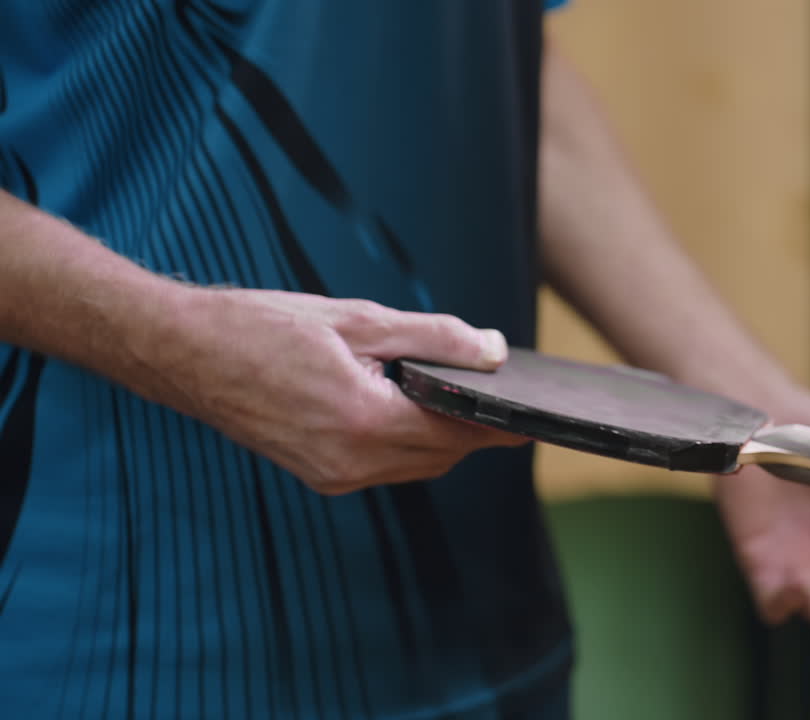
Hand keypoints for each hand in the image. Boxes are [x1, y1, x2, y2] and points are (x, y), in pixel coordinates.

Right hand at [135, 287, 525, 494]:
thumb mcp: (359, 319)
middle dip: (475, 430)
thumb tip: (492, 350)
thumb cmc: (263, 327)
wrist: (185, 352)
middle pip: (443, 455)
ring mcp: (332, 475)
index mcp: (364, 420)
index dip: (500, 424)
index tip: (535, 418)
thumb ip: (433, 338)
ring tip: (458, 399)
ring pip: (416, 466)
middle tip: (500, 400)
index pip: (457, 432)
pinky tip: (411, 410)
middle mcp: (350, 461)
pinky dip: (409, 444)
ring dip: (443, 439)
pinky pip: (385, 467)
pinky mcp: (319, 475)